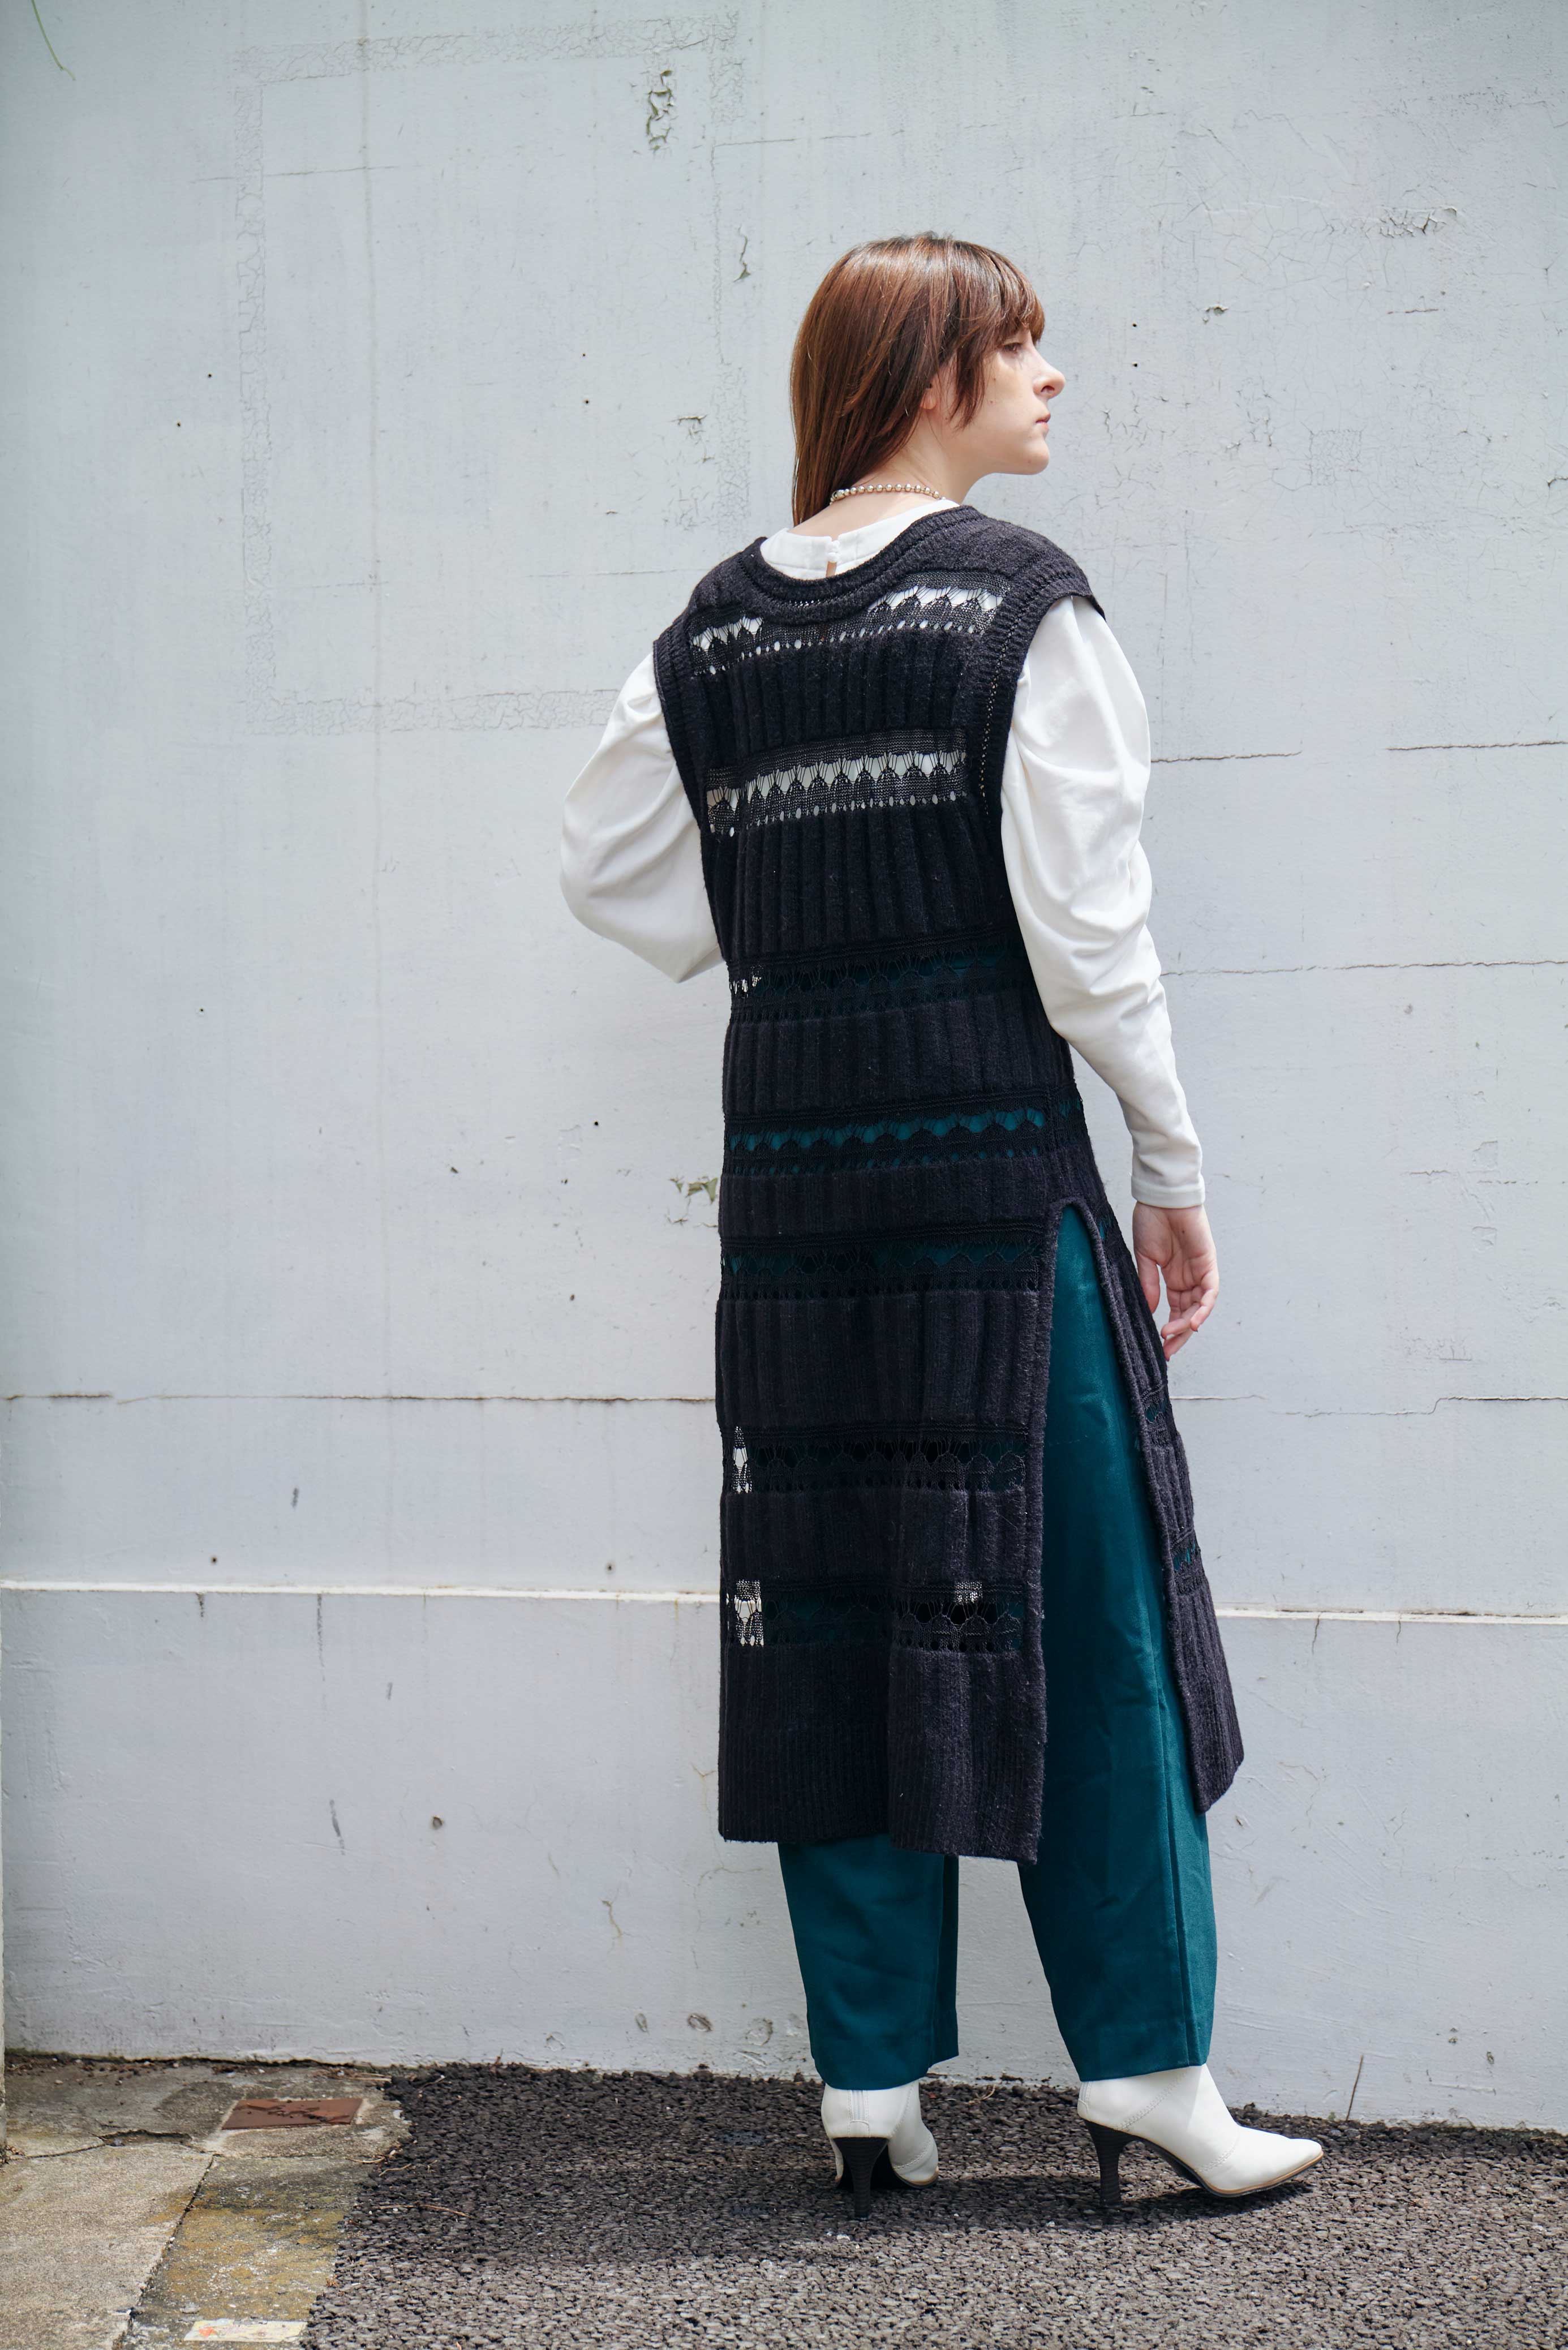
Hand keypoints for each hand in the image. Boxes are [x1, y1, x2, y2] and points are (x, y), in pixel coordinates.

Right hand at [1131, 1200, 1217, 1359]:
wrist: (1162, 1198)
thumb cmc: (1152, 1221)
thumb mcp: (1145, 1258)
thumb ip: (1149, 1284)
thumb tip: (1151, 1310)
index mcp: (1173, 1278)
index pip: (1175, 1310)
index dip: (1169, 1328)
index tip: (1160, 1345)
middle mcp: (1189, 1278)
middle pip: (1189, 1313)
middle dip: (1180, 1334)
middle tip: (1168, 1350)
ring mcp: (1200, 1271)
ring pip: (1200, 1306)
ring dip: (1188, 1323)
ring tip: (1173, 1335)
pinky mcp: (1208, 1263)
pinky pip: (1210, 1291)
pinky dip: (1204, 1308)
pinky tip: (1193, 1322)